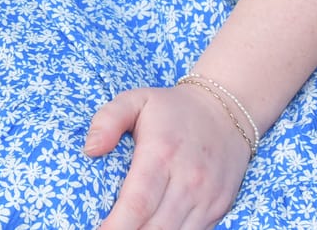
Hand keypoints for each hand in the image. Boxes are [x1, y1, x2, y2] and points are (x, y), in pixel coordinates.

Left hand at [86, 84, 252, 229]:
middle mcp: (188, 180)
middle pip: (156, 227)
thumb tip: (90, 150)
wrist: (226, 110)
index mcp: (161, 153)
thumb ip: (108, 120)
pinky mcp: (219, 206)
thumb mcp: (135, 100)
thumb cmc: (172, 108)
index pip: (138, 203)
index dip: (116, 226)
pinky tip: (152, 229)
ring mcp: (208, 197)